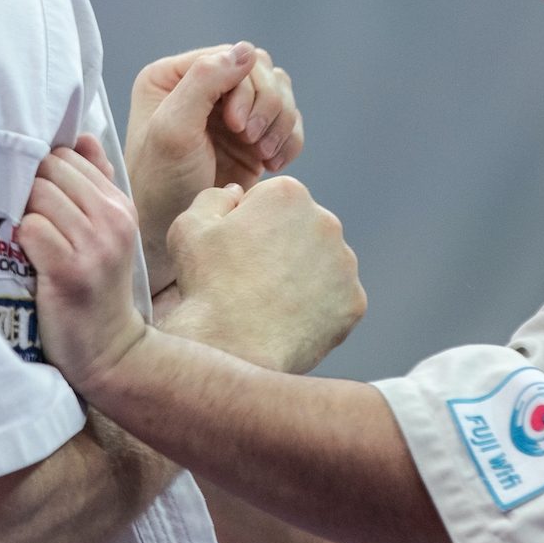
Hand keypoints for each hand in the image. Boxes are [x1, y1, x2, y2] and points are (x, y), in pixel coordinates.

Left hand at [18, 135, 147, 391]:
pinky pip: (31, 228)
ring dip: (21, 215)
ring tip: (21, 240)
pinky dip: (19, 240)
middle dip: (28, 187)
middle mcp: (112, 220)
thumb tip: (81, 138)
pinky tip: (22, 258)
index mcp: (120, 206)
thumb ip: (96, 184)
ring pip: (38, 195)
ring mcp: (94, 246)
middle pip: (50, 169)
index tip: (32, 193)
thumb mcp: (107, 233)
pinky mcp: (70, 271)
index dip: (42, 170)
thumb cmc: (95, 289)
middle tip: (21, 216)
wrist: (108, 351)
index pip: (69, 156)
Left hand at [125, 43, 303, 287]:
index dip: (246, 88)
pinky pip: (289, 122)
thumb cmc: (160, 185)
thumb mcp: (173, 129)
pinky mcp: (251, 138)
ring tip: (262, 155)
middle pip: (262, 72)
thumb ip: (204, 82)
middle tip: (252, 142)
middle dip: (267, 107)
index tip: (237, 127)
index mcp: (174, 77)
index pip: (230, 57)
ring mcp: (229, 112)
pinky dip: (290, 140)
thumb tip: (246, 50)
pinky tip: (273, 164)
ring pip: (281, 94)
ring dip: (280, 124)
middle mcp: (203, 88)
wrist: (170, 233)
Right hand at [161, 178, 366, 373]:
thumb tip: (236, 194)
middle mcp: (326, 222)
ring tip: (269, 302)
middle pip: (302, 229)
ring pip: (322, 264)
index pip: (272, 201)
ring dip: (302, 276)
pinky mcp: (354, 302)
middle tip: (251, 279)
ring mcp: (345, 265)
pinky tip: (288, 319)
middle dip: (281, 247)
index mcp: (288, 195)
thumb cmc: (207, 286)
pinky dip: (316, 307)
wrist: (233, 348)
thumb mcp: (189, 226)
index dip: (249, 226)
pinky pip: (334, 299)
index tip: (237, 251)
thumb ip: (215, 197)